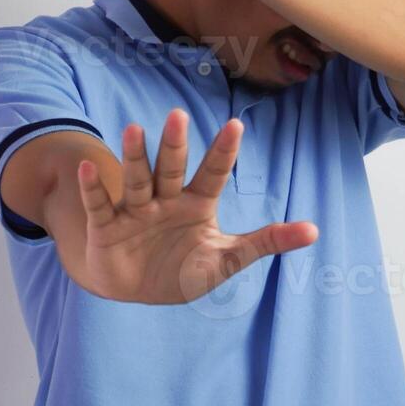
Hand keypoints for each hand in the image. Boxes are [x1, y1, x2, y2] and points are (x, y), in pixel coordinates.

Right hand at [75, 109, 317, 303]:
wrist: (136, 291)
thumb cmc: (184, 268)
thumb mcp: (227, 259)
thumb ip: (266, 242)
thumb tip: (314, 230)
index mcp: (196, 204)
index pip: (212, 174)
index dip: (223, 152)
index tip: (236, 125)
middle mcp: (165, 200)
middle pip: (172, 168)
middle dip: (174, 144)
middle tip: (178, 114)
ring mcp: (135, 211)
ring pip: (137, 179)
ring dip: (135, 157)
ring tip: (133, 130)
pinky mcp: (107, 228)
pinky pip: (101, 206)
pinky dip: (94, 189)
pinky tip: (89, 168)